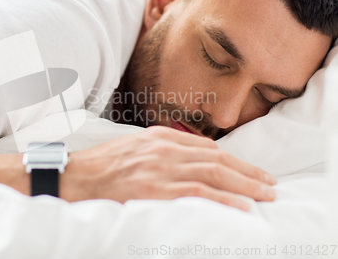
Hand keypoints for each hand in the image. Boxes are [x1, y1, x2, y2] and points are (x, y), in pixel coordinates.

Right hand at [60, 126, 276, 210]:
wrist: (75, 177)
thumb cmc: (103, 165)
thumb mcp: (135, 147)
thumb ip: (162, 151)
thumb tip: (189, 161)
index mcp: (160, 137)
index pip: (206, 147)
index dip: (233, 160)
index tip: (249, 171)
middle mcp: (164, 149)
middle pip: (216, 159)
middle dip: (247, 172)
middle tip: (269, 183)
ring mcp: (160, 168)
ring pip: (212, 174)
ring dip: (244, 186)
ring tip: (265, 195)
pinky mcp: (155, 189)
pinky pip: (197, 193)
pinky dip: (222, 199)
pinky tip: (241, 206)